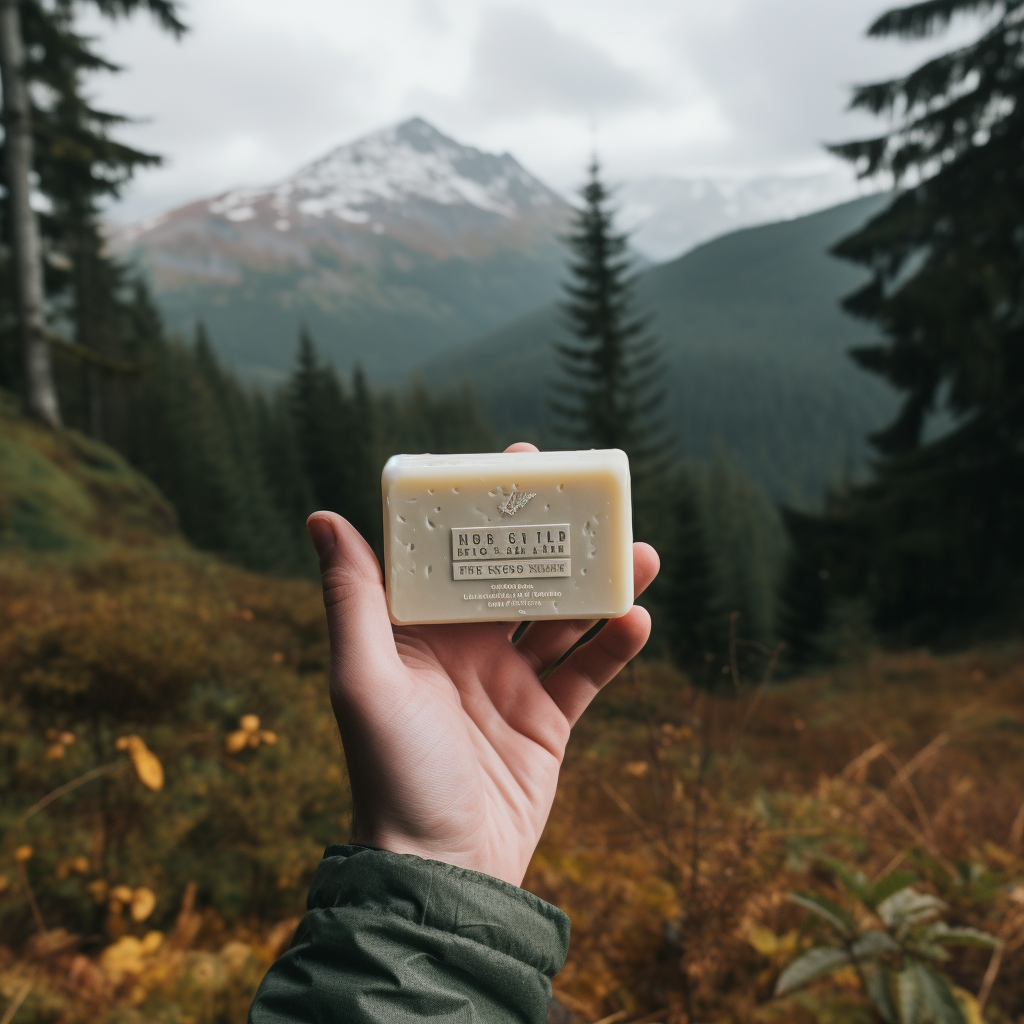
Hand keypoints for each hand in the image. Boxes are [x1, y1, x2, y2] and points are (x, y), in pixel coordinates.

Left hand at [306, 442, 658, 886]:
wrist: (443, 870)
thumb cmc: (393, 773)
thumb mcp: (366, 680)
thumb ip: (353, 599)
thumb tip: (323, 514)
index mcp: (418, 631)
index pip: (454, 553)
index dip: (486, 508)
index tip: (522, 465)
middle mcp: (464, 648)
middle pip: (516, 576)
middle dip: (554, 537)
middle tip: (592, 498)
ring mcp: (509, 682)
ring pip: (562, 617)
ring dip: (599, 584)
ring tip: (638, 552)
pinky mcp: (547, 719)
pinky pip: (587, 671)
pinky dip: (614, 645)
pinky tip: (637, 618)